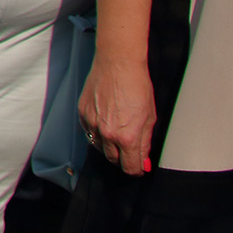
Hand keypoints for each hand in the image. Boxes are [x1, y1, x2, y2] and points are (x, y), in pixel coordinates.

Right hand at [80, 52, 157, 175]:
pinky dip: (97, 132)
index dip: (136, 169)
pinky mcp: (82, 113)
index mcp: (126, 138)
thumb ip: (145, 142)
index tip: (139, 166)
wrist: (118, 64)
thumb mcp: (150, 118)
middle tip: (130, 148)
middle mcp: (107, 134)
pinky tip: (106, 121)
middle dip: (123, 157)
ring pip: (98, 146)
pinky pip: (88, 131)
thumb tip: (142, 159)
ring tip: (117, 132)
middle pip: (112, 159)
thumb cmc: (137, 86)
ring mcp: (92, 123)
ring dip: (108, 145)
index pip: (129, 167)